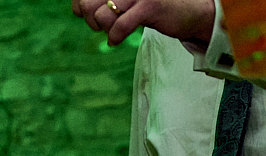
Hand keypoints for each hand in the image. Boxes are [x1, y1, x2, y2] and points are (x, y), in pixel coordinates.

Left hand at [72, 0, 213, 46]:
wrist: (190, 12)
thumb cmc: (151, 7)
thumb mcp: (124, 2)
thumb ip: (101, 3)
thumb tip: (77, 9)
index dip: (80, 6)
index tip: (89, 14)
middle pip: (88, 4)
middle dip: (91, 20)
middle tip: (103, 25)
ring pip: (101, 15)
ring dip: (104, 28)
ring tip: (115, 30)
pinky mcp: (149, 6)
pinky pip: (119, 26)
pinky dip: (115, 37)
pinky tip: (117, 40)